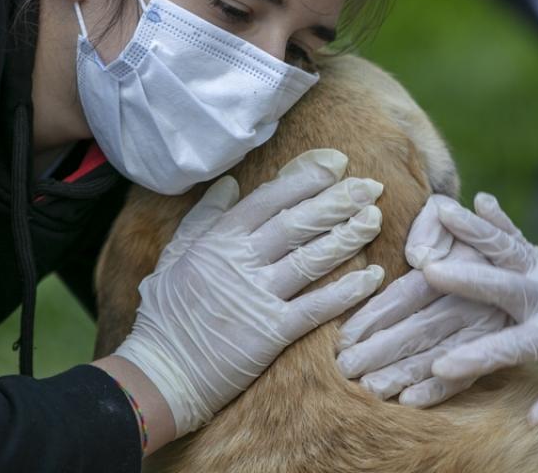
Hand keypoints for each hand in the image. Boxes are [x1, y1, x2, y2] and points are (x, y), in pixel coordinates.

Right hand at [114, 149, 385, 437]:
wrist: (163, 372)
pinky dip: (347, 291)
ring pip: (312, 259)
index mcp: (219, 240)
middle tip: (370, 186)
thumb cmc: (166, 314)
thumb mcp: (174, 255)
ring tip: (374, 219)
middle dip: (338, 201)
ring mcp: (258, 296)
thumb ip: (203, 217)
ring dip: (348, 237)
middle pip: (298, 223)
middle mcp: (241, 262)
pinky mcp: (272, 332)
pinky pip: (317, 307)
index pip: (270, 199)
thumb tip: (229, 183)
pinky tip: (372, 277)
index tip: (335, 165)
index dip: (306, 179)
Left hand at [336, 195, 508, 407]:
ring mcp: (486, 330)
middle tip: (346, 368)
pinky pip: (468, 378)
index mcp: (455, 267)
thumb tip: (418, 256)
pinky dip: (439, 392)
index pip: (407, 294)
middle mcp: (473, 301)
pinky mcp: (494, 351)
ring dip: (403, 374)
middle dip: (381, 350)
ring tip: (371, 389)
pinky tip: (410, 402)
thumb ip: (431, 227)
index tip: (344, 336)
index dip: (375, 315)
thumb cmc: (456, 229)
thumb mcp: (444, 214)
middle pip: (419, 328)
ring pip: (438, 355)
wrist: (504, 252)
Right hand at [423, 193, 537, 424]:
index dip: (480, 356)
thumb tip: (534, 419)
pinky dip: (498, 220)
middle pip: (507, 285)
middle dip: (468, 278)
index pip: (517, 346)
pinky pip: (519, 239)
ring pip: (508, 250)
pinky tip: (479, 199)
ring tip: (441, 210)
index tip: (441, 365)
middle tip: (429, 270)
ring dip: (473, 230)